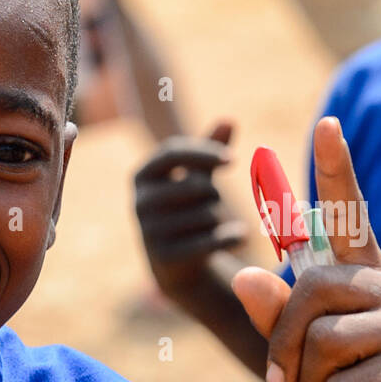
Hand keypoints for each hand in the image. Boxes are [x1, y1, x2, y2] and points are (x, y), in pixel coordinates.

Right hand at [134, 120, 247, 296]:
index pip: (172, 153)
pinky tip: (239, 235)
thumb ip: (209, 151)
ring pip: (208, 214)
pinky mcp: (165, 256)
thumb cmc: (185, 209)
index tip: (232, 159)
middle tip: (215, 203)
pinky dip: (232, 236)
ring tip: (214, 224)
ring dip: (222, 218)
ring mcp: (149, 231)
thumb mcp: (193, 178)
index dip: (204, 153)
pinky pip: (211, 239)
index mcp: (142, 176)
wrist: (173, 261)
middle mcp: (140, 202)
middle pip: (197, 186)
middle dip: (215, 194)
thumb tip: (229, 120)